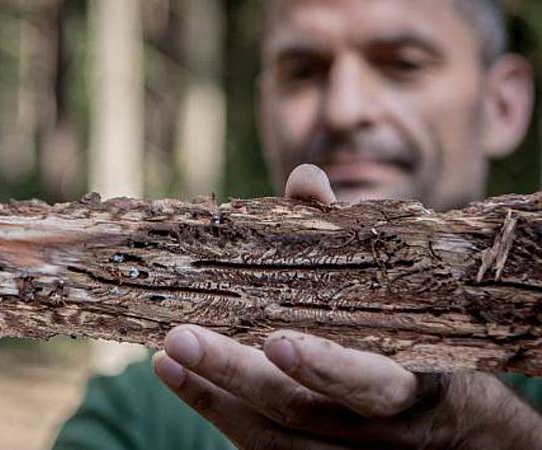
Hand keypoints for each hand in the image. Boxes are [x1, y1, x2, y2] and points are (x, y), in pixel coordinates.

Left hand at [152, 164, 541, 448]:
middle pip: (300, 411)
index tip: (277, 340)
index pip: (373, 384)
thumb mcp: (394, 293)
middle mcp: (376, 430)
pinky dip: (217, 411)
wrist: (451, 426)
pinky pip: (260, 448)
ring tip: (167, 358)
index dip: (328, 368)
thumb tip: (306, 179)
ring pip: (272, 439)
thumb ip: (346, 236)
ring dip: (214, 397)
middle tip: (180, 338)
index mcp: (411, 382)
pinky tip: (181, 379)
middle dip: (237, 375)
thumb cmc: (413, 340)